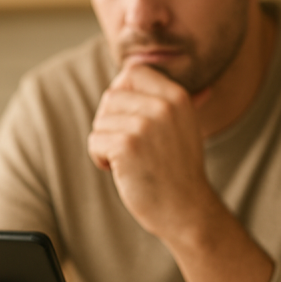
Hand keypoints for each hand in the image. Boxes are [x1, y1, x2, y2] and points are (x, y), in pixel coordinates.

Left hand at [87, 64, 215, 239]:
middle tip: (129, 146)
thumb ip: (172, 102)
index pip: (133, 71)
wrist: (185, 210)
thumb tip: (182, 83)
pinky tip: (121, 171)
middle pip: (111, 96)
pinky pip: (94, 141)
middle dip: (111, 122)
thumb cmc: (178, 170)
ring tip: (129, 160)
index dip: (122, 94)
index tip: (128, 118)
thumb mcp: (185, 127)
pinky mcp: (127, 145)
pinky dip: (100, 158)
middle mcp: (162, 105)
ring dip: (106, 143)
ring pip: (100, 121)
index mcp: (176, 96)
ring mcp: (144, 125)